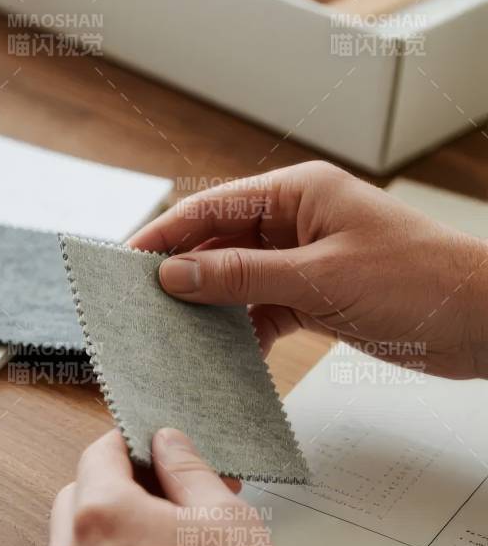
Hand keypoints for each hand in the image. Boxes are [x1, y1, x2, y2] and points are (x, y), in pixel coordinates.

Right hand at [129, 161, 487, 378]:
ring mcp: (305, 259)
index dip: (163, 235)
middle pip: (216, 242)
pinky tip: (222, 353)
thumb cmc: (423, 282)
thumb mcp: (320, 279)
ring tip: (171, 332)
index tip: (123, 263)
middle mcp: (296, 220)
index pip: (210, 207)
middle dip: (179, 273)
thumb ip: (241, 276)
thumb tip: (174, 275)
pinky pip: (260, 308)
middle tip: (138, 305)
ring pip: (235, 278)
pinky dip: (240, 330)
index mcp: (298, 192)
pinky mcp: (316, 296)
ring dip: (208, 305)